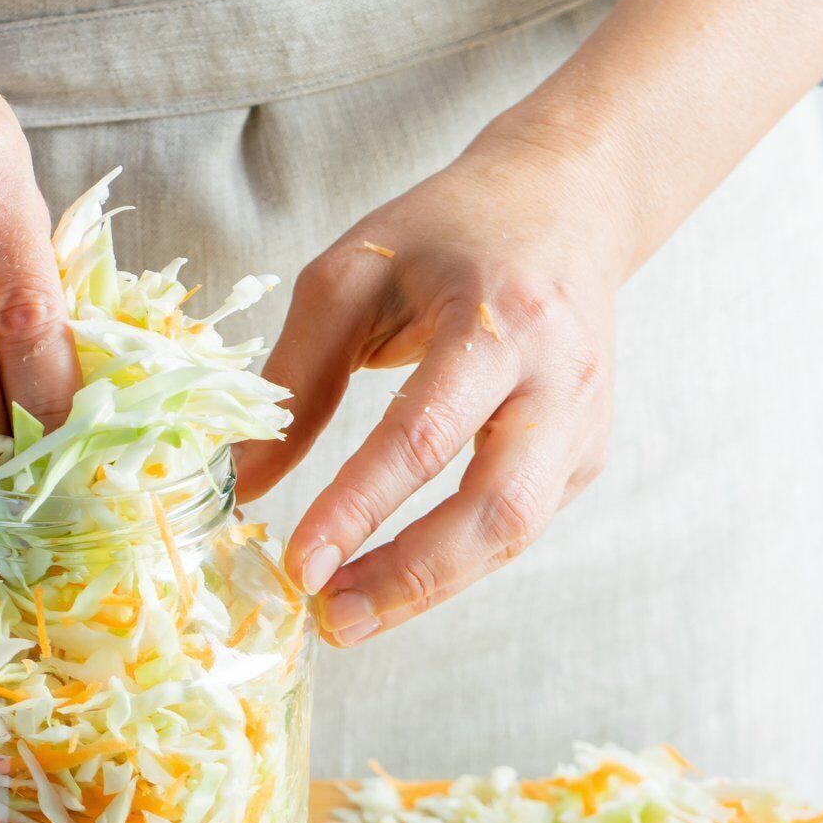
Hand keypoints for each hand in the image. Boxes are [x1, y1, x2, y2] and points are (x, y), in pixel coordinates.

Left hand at [238, 127, 625, 645]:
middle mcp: (558, 377)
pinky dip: (453, 565)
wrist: (567, 202)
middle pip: (496, 507)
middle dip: (409, 577)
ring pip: (514, 533)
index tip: (300, 564)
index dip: (359, 506)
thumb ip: (294, 379)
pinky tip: (390, 581)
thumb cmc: (447, 233)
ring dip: (428, 589)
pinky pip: (516, 526)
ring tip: (346, 619)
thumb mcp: (350, 277)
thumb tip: (237, 481)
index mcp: (499, 319)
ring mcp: (583, 423)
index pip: (425, 432)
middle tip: (328, 619)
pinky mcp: (584, 454)